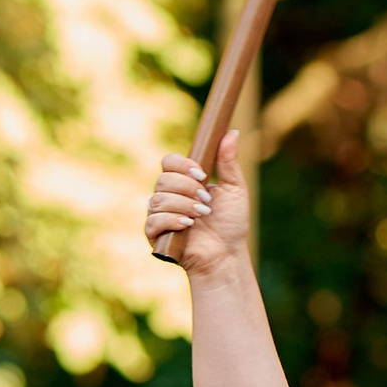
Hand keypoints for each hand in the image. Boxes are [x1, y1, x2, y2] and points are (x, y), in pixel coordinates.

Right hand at [144, 138, 246, 275]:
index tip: (202, 175)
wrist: (226, 254)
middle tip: (207, 202)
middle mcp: (168, 195)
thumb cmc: (231, 223)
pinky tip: (187, 226)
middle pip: (163, 179)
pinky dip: (172, 221)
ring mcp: (159, 214)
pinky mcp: (154, 234)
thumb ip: (228, 161)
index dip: (182, 165)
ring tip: (202, 216)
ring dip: (184, 206)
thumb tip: (231, 132)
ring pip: (158, 199)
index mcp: (183, 181)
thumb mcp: (234, 188)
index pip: (169, 161)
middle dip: (187, 189)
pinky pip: (153, 220)